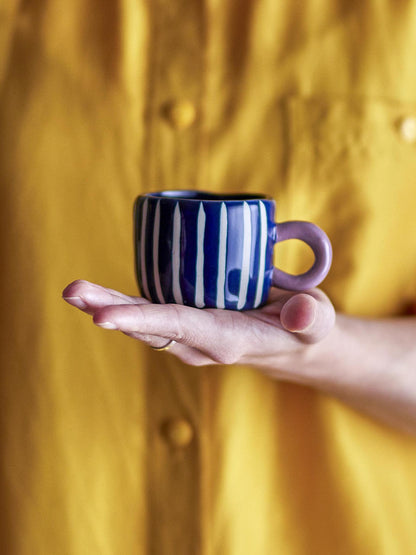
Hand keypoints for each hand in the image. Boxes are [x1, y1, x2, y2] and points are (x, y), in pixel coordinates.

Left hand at [62, 280, 335, 376]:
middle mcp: (199, 341)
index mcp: (226, 340)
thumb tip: (299, 312)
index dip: (142, 319)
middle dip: (110, 310)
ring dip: (107, 305)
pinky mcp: (186, 320)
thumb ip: (310, 318)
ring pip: (143, 320)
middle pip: (149, 325)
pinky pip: (150, 311)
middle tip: (74, 292)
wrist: (292, 343)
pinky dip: (122, 301)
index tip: (103, 317)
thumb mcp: (316, 322)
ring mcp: (189, 333)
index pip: (179, 327)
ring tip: (75, 290)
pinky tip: (98, 291)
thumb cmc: (304, 329)